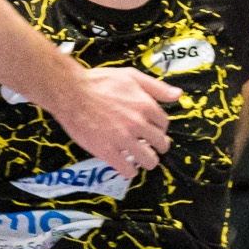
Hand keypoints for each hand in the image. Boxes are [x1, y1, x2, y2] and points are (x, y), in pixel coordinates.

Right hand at [45, 65, 180, 178]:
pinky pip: (127, 170)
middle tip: (151, 146)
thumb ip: (156, 87)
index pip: (165, 123)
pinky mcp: (107, 151)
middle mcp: (138, 123)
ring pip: (149, 160)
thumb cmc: (98, 82)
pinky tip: (127, 168)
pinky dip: (130, 172)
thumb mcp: (131, 76)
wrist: (70, 92)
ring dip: (149, 161)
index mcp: (145, 105)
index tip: (152, 129)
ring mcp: (123, 139)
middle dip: (158, 145)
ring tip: (143, 159)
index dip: (160, 127)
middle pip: (161, 143)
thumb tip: (178, 95)